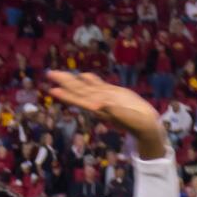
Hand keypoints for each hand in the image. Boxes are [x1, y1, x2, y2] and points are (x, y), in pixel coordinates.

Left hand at [44, 71, 165, 158]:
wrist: (146, 123)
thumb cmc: (137, 122)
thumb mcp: (126, 116)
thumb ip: (112, 109)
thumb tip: (98, 104)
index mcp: (99, 107)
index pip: (79, 100)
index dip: (67, 95)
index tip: (53, 90)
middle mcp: (98, 102)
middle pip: (78, 90)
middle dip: (64, 82)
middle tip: (49, 74)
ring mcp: (104, 97)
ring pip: (85, 87)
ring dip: (71, 80)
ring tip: (58, 73)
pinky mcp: (112, 93)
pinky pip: (97, 85)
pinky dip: (88, 79)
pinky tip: (82, 75)